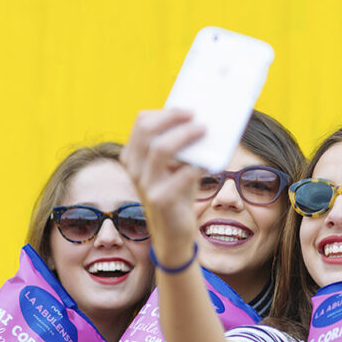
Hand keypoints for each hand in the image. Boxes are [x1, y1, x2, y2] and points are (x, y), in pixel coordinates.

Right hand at [120, 109, 204, 263]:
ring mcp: (145, 184)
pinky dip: (195, 166)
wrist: (172, 232)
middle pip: (147, 131)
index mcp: (133, 155)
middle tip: (196, 115)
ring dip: (185, 136)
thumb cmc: (177, 191)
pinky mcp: (160, 200)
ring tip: (204, 131)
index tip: (188, 110)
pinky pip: (179, 176)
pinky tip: (207, 163)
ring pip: (160, 149)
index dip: (165, 113)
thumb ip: (180, 146)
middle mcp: (134, 168)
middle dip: (173, 118)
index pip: (141, 123)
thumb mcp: (175, 165)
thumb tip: (201, 119)